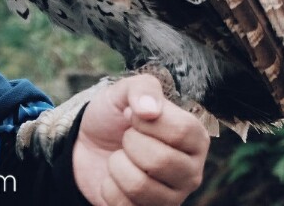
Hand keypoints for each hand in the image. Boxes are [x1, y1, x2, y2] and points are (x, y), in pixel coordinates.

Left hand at [73, 74, 207, 205]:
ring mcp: (173, 198)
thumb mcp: (123, 90)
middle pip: (161, 161)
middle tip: (126, 138)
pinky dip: (108, 187)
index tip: (133, 115)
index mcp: (195, 137)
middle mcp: (191, 171)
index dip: (146, 121)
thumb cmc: (114, 116)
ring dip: (117, 165)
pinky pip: (124, 205)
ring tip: (120, 157)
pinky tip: (115, 178)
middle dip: (130, 143)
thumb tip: (150, 110)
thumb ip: (141, 88)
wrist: (89, 143)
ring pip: (140, 186)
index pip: (180, 131)